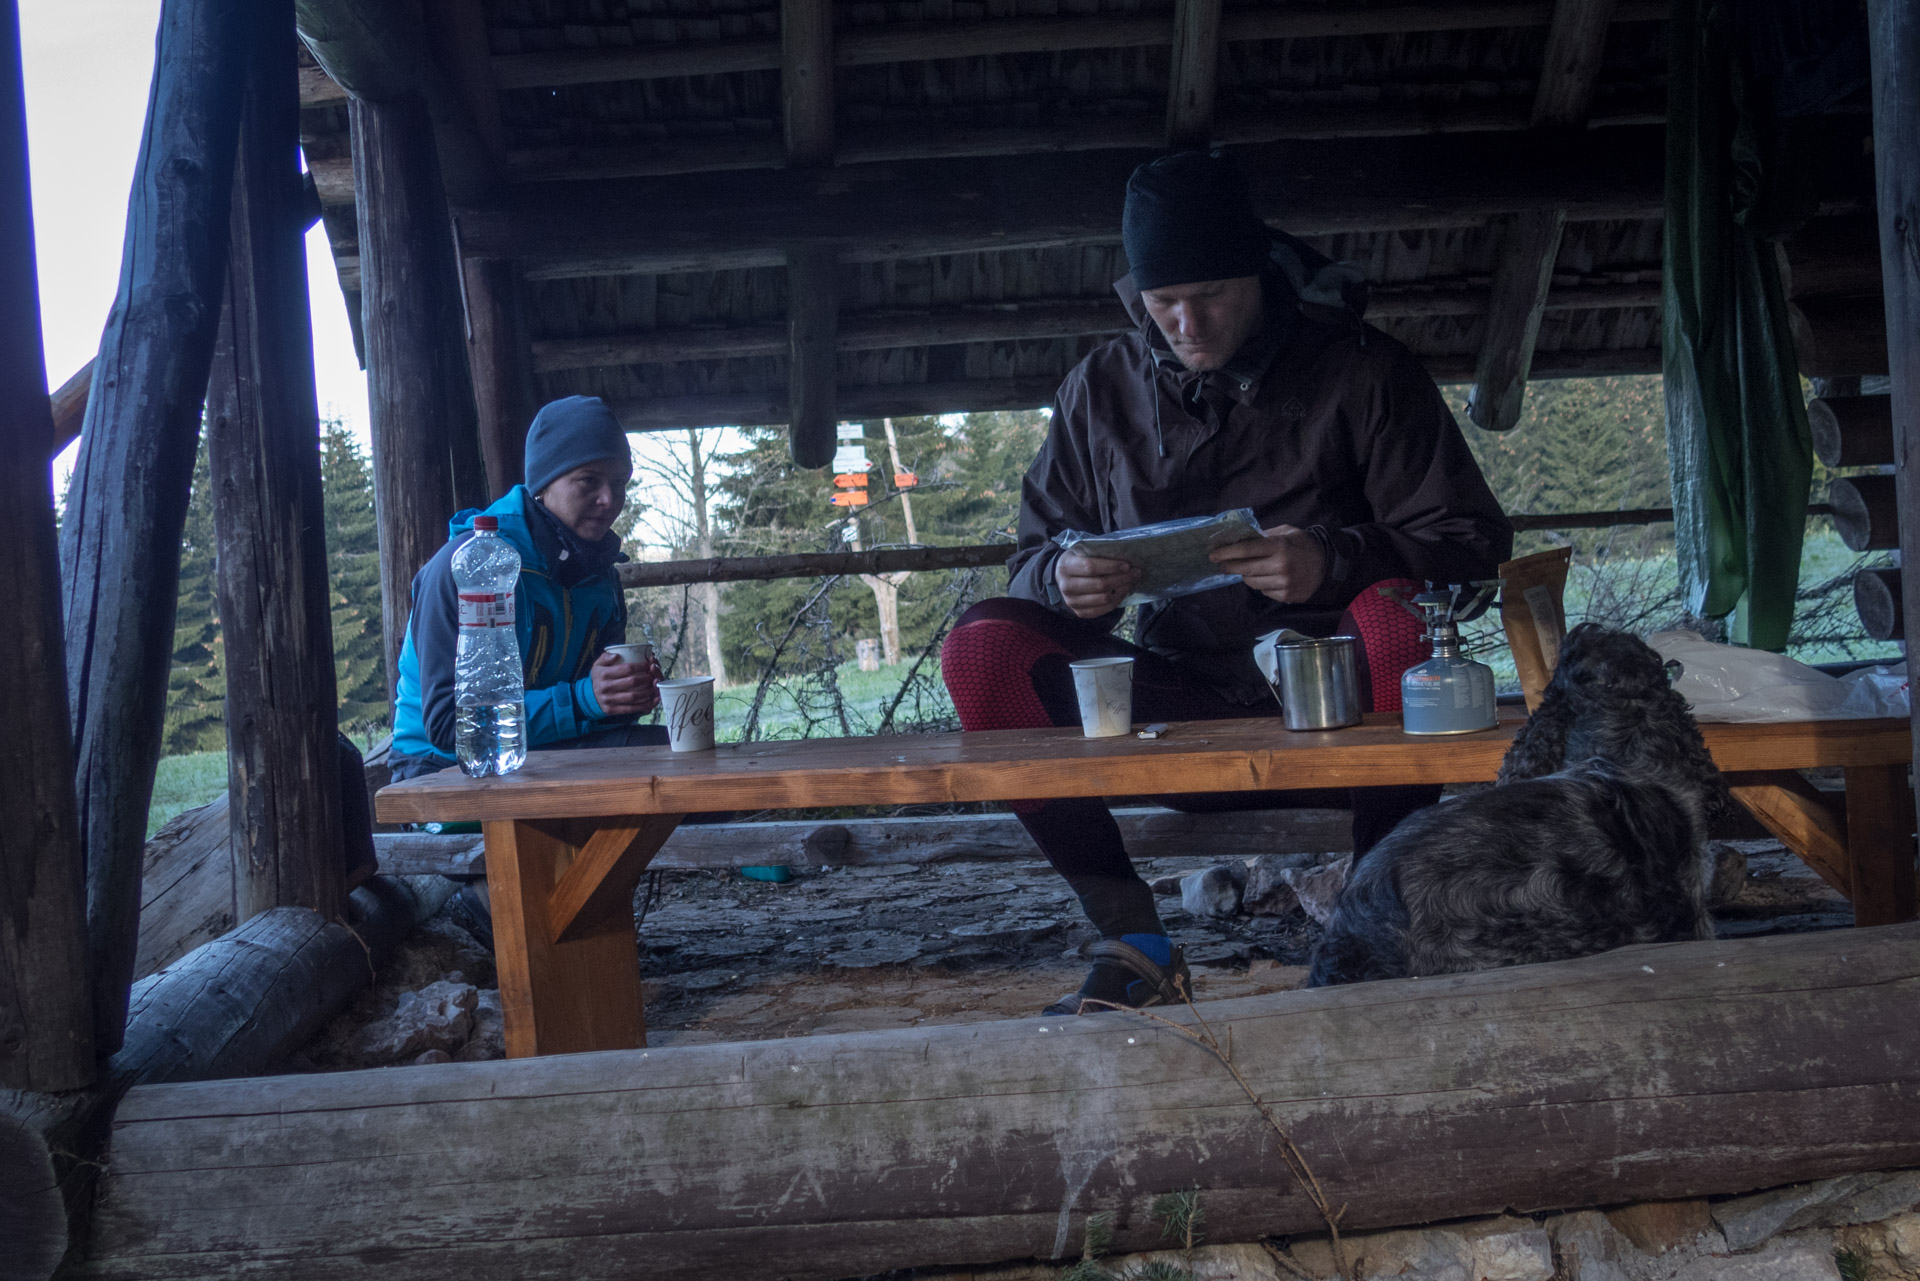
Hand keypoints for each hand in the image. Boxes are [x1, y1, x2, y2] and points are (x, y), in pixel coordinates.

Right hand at [590, 650, 660, 715]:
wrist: (587, 697)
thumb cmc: (598, 678)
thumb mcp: (597, 665)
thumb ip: (605, 657)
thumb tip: (617, 655)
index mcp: (604, 674)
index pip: (627, 669)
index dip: (641, 666)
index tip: (649, 664)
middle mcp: (606, 687)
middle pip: (632, 682)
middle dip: (647, 678)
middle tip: (653, 676)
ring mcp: (609, 700)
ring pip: (633, 697)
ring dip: (647, 692)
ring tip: (654, 687)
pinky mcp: (612, 710)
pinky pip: (631, 709)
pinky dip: (643, 706)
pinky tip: (651, 701)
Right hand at [1054, 549, 1140, 617]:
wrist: (1063, 577)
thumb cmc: (1077, 560)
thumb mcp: (1081, 550)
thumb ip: (1097, 551)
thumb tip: (1125, 552)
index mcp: (1066, 566)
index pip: (1091, 567)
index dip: (1111, 566)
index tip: (1127, 565)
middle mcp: (1066, 586)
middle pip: (1100, 585)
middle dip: (1122, 579)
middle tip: (1136, 573)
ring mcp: (1072, 601)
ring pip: (1103, 599)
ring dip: (1122, 590)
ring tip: (1131, 582)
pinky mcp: (1079, 612)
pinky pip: (1103, 610)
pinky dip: (1116, 601)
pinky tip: (1123, 592)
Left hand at [1207, 525, 1326, 603]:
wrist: (1328, 566)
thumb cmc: (1304, 545)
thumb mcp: (1287, 532)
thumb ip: (1265, 535)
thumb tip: (1242, 539)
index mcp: (1279, 546)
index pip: (1247, 550)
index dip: (1227, 552)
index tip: (1213, 554)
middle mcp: (1280, 566)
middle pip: (1245, 569)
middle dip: (1229, 566)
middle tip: (1221, 564)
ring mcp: (1283, 583)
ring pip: (1251, 582)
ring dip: (1245, 576)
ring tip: (1246, 569)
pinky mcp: (1285, 596)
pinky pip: (1263, 591)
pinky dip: (1260, 584)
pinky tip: (1265, 577)